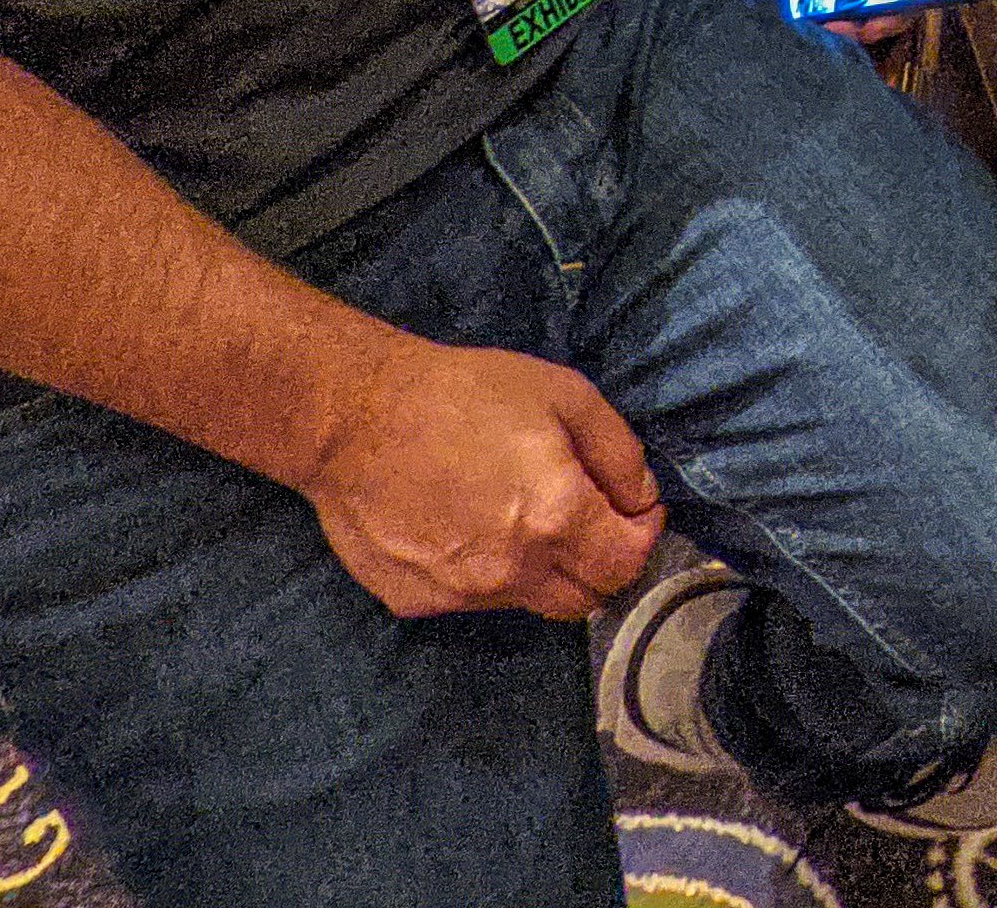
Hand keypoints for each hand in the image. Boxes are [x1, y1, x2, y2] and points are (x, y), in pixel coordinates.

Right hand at [294, 335, 661, 620]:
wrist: (353, 418)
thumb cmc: (463, 394)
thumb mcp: (564, 395)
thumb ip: (619, 453)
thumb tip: (641, 499)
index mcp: (555, 518)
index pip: (627, 565)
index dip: (643, 536)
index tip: (635, 510)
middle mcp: (512, 571)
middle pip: (585, 600)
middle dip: (601, 564)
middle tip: (589, 520)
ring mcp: (459, 595)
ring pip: (529, 602)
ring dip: (542, 570)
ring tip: (517, 513)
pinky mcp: (415, 601)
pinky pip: (472, 599)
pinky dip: (486, 572)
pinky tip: (463, 526)